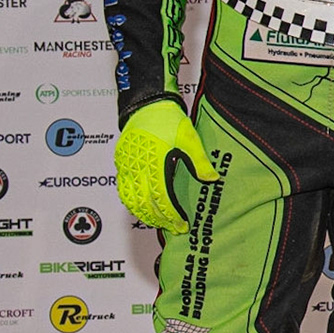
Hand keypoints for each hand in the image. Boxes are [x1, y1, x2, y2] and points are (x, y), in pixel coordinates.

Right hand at [113, 99, 216, 231]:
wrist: (146, 104)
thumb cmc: (168, 119)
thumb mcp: (189, 138)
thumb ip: (199, 160)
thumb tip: (211, 178)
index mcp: (156, 164)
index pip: (163, 199)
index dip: (172, 215)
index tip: (181, 225)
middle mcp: (138, 168)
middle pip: (146, 203)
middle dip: (159, 219)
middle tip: (172, 228)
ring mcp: (127, 167)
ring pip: (131, 199)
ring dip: (144, 214)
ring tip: (157, 223)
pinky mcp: (122, 163)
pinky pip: (123, 189)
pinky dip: (131, 202)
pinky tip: (139, 208)